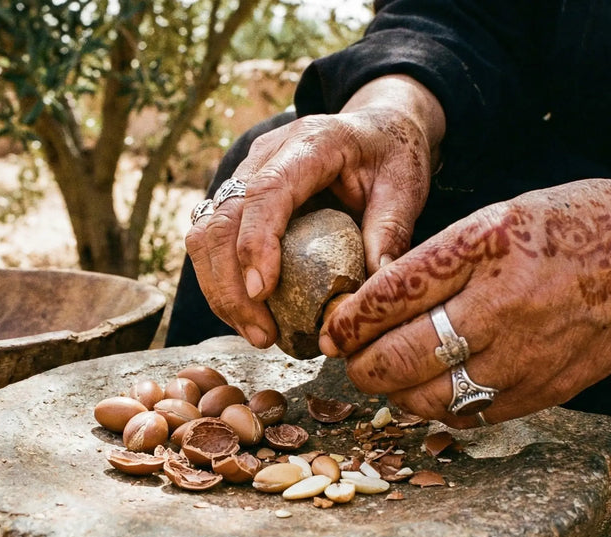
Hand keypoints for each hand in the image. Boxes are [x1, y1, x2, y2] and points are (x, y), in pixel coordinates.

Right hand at [184, 75, 444, 347]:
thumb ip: (390, 233)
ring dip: (220, 289)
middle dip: (231, 284)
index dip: (256, 242)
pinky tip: (248, 315)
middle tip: (263, 335)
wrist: (376, 127)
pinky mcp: (237, 196)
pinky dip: (221, 281)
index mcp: (311, 143)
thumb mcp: (406, 187)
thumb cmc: (391, 155)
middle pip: (222, 218)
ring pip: (204, 231)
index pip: (266, 191)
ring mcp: (244, 174)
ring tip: (257, 334)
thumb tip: (369, 297)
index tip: (261, 292)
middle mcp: (265, 154)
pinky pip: (211, 240)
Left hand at [319, 173, 610, 427]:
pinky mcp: (540, 393)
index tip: (332, 327)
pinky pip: (466, 415)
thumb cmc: (569, 228)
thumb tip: (370, 303)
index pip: (392, 295)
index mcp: (485, 250)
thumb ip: (434, 259)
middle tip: (349, 355)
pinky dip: (437, 405)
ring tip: (387, 371)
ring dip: (393, 390)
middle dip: (360, 363)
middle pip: (400, 359)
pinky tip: (433, 384)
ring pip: (427, 399)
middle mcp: (503, 309)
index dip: (349, 319)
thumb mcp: (495, 219)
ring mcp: (524, 359)